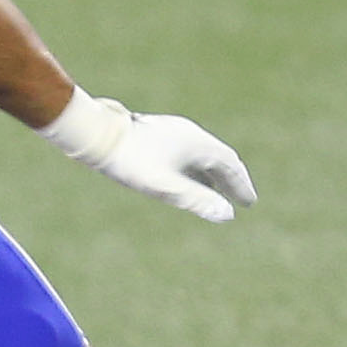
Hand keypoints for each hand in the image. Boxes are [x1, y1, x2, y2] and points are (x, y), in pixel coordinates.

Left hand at [42, 90, 256, 221]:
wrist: (98, 135)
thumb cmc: (131, 162)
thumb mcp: (165, 187)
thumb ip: (196, 200)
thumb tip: (227, 216)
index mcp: (199, 144)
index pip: (231, 166)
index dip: (241, 186)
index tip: (248, 203)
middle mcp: (192, 134)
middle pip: (220, 158)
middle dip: (231, 180)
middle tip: (240, 198)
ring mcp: (175, 130)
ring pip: (203, 153)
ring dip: (214, 173)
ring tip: (218, 192)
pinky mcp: (160, 132)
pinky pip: (188, 150)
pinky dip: (197, 166)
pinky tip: (188, 177)